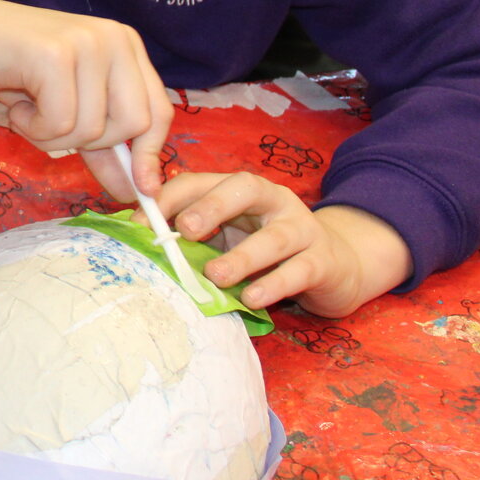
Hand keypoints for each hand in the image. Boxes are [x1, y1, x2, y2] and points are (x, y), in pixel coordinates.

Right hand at [0, 0, 172, 195]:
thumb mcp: (66, 105)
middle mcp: (115, 39)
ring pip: (93, 129)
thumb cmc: (12, 66)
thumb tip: (133, 191)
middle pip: (134, 124)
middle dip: (93, 144)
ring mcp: (87, 44)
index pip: (159, 110)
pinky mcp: (56, 56)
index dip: (149, 153)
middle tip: (53, 126)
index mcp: (126, 46)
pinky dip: (32, 129)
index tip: (139, 188)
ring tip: (27, 110)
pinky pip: (59, 123)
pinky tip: (16, 106)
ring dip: (52, 137)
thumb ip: (101, 142)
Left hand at [156, 172, 413, 316]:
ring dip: (242, 257)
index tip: (142, 223)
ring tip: (216, 276)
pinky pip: (299, 270)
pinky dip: (274, 284)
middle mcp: (274, 201)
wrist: (337, 266)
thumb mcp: (230, 236)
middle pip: (244, 188)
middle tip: (186, 230)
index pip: (201, 181)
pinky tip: (253, 298)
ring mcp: (302, 229)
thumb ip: (196, 235)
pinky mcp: (323, 262)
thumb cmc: (269, 250)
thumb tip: (143, 241)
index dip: (170, 198)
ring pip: (274, 236)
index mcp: (242, 191)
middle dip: (212, 205)